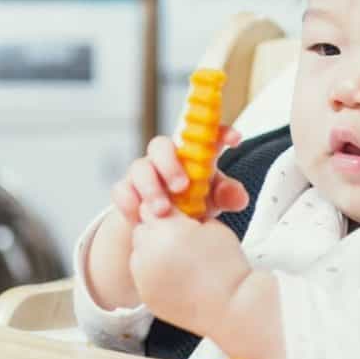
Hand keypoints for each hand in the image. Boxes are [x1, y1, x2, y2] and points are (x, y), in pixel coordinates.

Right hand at [111, 127, 248, 224]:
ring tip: (162, 211)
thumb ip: (228, 195)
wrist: (162, 227)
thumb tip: (238, 196)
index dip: (219, 131)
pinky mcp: (126, 190)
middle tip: (182, 187)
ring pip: (140, 167)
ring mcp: (144, 172)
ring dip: (151, 188)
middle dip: (170, 164)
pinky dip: (129, 201)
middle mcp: (166, 158)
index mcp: (193, 155)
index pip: (204, 134)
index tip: (235, 139)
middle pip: (161, 145)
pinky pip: (121, 189)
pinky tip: (138, 214)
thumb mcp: (214, 200)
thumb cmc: (193, 204)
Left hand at [129, 210, 251, 338]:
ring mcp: (143, 276)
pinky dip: (155, 273)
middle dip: (157, 231)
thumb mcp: (211, 226)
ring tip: (181, 260)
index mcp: (166, 229)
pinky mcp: (145, 295)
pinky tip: (178, 277)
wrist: (231, 306)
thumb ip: (187, 216)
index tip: (180, 218)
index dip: (168, 212)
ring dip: (153, 252)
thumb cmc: (227, 264)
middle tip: (181, 240)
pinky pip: (143, 275)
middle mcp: (148, 252)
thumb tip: (174, 213)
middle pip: (142, 229)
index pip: (153, 207)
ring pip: (139, 253)